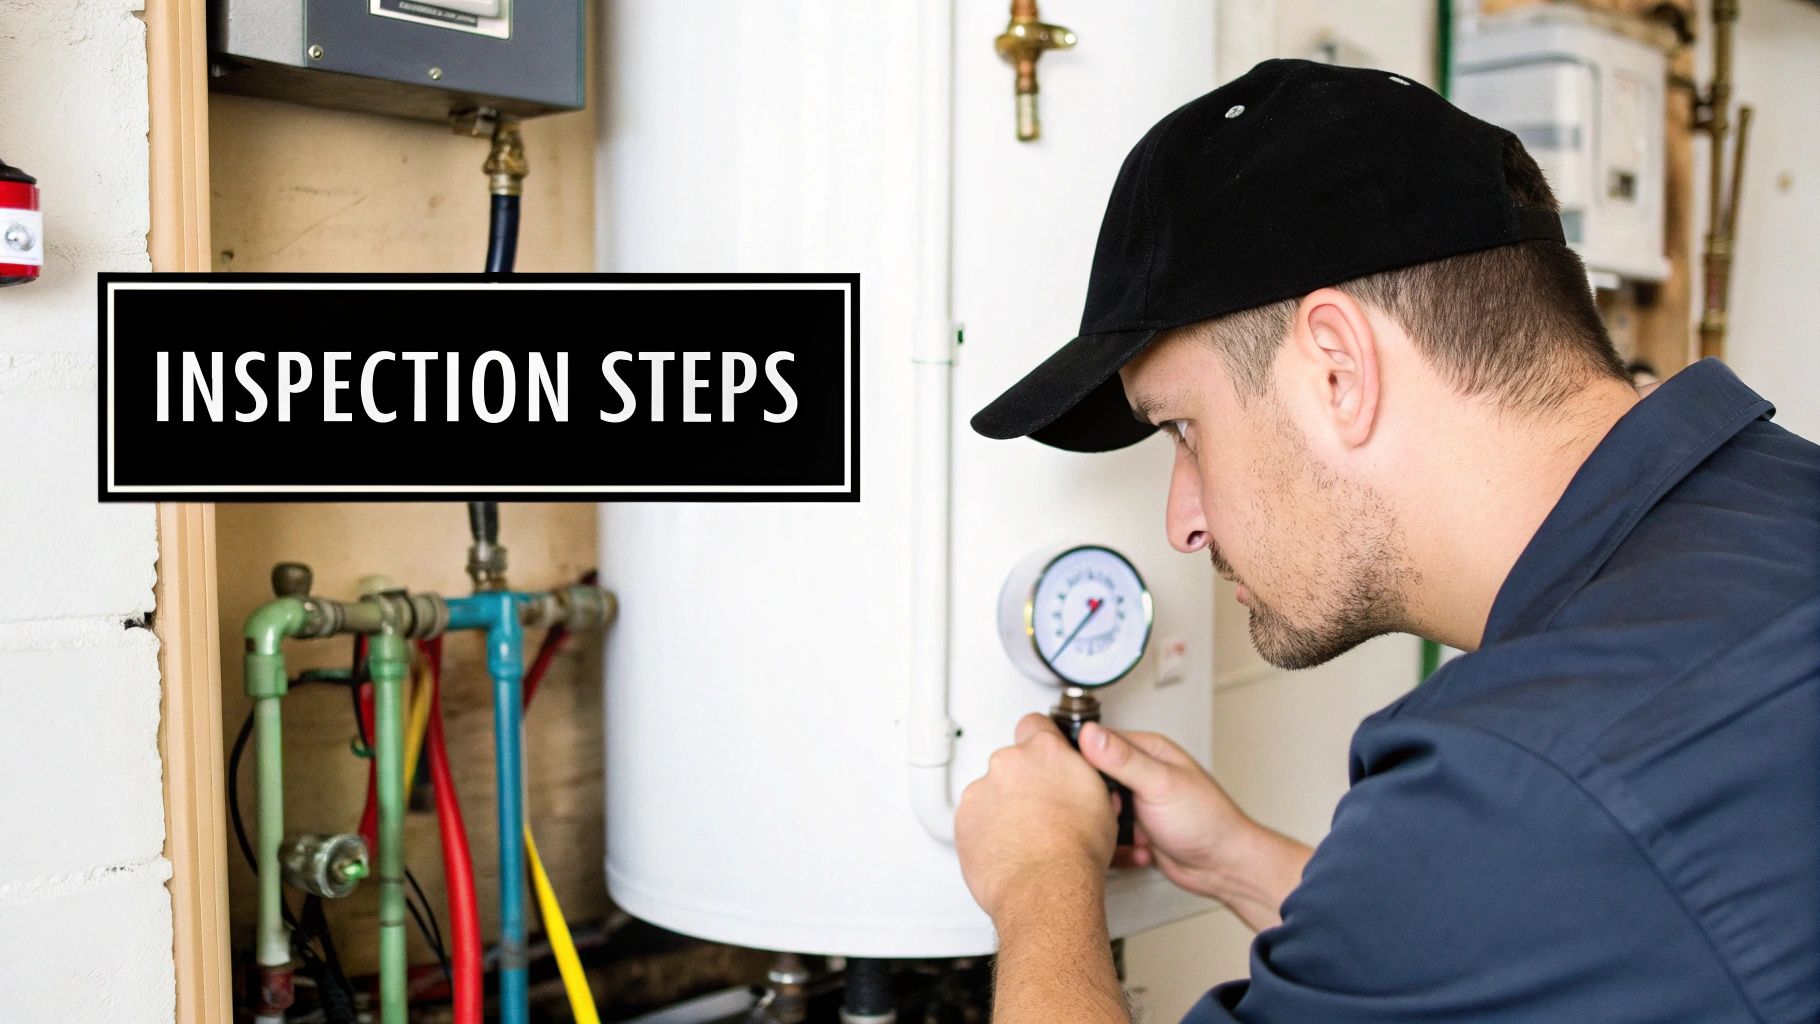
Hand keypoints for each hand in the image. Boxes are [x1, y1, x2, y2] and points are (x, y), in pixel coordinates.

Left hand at [955, 713, 1118, 920]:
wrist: (1047, 888)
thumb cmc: (1076, 853)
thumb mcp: (1101, 803)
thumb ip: (1081, 778)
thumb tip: (1081, 780)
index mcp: (1045, 752)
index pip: (1035, 724)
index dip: (1039, 738)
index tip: (1040, 752)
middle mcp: (1010, 763)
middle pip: (1011, 762)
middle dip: (1022, 781)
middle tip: (1040, 811)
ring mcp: (982, 789)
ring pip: (990, 791)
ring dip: (1002, 807)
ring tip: (1024, 837)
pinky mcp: (964, 817)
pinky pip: (974, 817)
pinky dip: (986, 829)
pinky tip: (1007, 848)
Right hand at [1078, 722, 1253, 899]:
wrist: (1224, 867)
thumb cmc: (1208, 821)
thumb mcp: (1159, 784)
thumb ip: (1122, 759)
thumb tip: (1090, 734)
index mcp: (1148, 751)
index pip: (1099, 742)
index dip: (1081, 758)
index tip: (1072, 776)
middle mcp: (1142, 773)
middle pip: (1095, 777)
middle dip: (1092, 797)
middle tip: (1103, 810)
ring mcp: (1139, 802)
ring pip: (1099, 807)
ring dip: (1104, 823)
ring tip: (1117, 831)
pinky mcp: (1137, 828)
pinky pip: (1110, 833)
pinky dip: (1116, 845)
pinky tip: (1133, 848)